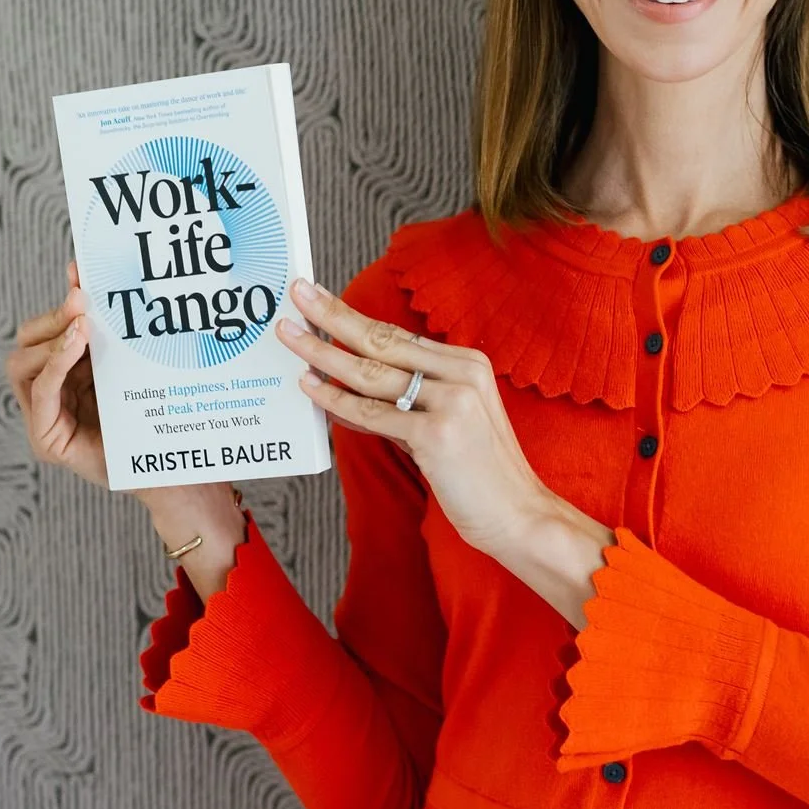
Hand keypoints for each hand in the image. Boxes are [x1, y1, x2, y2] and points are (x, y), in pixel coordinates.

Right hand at [6, 259, 238, 520]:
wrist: (172, 469)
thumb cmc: (154, 415)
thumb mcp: (130, 363)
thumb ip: (112, 329)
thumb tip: (89, 278)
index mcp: (68, 371)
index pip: (46, 329)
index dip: (60, 301)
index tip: (80, 273)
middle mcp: (51, 391)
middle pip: (27, 342)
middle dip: (52, 317)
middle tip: (81, 301)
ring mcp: (45, 415)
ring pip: (22, 363)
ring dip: (51, 339)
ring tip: (82, 324)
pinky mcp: (47, 438)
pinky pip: (41, 393)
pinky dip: (54, 364)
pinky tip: (75, 344)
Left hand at [276, 276, 549, 554]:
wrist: (519, 515)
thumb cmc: (480, 474)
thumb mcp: (447, 422)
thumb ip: (404, 402)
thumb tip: (346, 388)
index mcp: (468, 363)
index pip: (397, 335)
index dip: (355, 316)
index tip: (321, 298)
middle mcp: (462, 373)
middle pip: (382, 339)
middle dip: (333, 315)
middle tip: (298, 293)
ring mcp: (452, 401)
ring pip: (371, 373)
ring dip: (323, 352)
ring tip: (289, 335)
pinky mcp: (437, 434)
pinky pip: (374, 414)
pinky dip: (337, 400)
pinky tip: (311, 386)